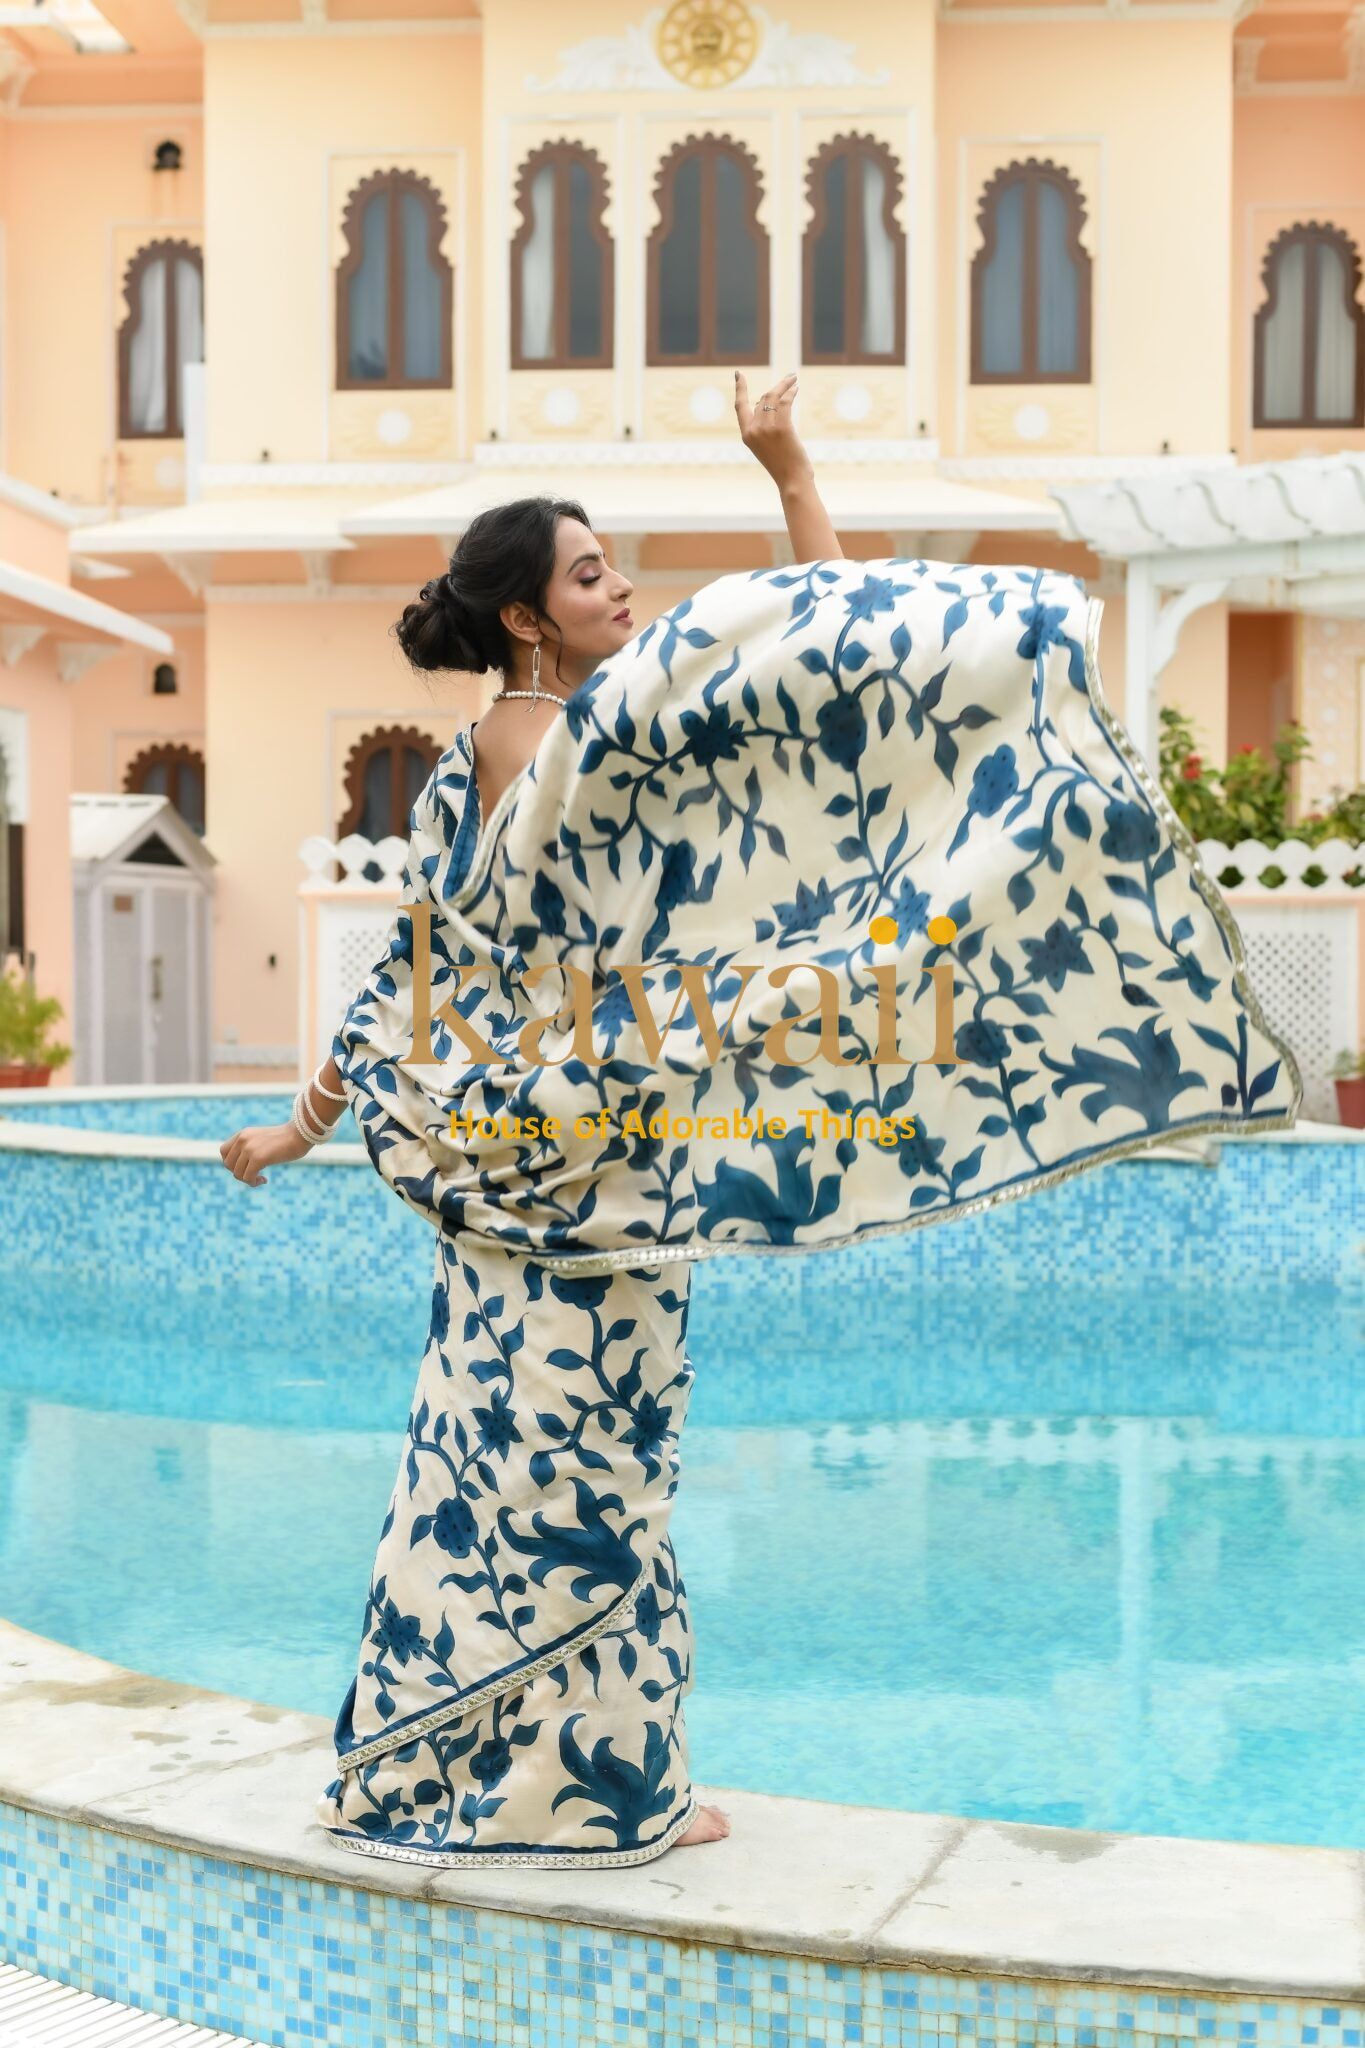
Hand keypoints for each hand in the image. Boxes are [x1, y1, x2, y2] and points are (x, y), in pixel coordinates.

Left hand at [219, 1118, 312, 1186]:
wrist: (300, 1134)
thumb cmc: (286, 1139)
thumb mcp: (262, 1140)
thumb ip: (250, 1148)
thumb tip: (239, 1168)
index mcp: (243, 1134)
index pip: (223, 1152)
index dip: (231, 1163)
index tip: (245, 1167)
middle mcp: (243, 1139)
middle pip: (228, 1164)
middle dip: (239, 1173)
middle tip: (253, 1175)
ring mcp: (249, 1148)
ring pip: (237, 1173)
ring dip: (248, 1180)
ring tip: (260, 1178)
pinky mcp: (258, 1158)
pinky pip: (248, 1177)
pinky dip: (254, 1182)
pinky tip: (264, 1180)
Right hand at [734, 370, 812, 492]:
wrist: (791, 480)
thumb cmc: (783, 466)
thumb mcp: (766, 446)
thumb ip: (763, 427)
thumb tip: (769, 405)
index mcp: (746, 435)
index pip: (740, 406)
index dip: (739, 388)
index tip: (739, 374)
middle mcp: (753, 430)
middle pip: (762, 399)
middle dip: (776, 388)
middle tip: (789, 380)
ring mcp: (766, 428)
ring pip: (773, 396)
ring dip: (785, 385)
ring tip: (794, 380)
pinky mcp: (781, 427)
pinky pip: (784, 402)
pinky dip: (791, 392)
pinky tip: (796, 388)